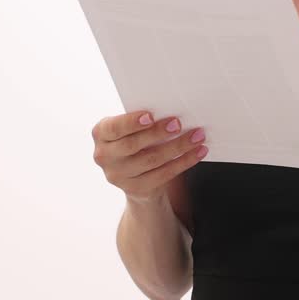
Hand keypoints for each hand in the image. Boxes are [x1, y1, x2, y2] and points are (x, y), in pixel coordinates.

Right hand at [92, 110, 207, 203]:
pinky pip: (164, 174)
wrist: (135, 175)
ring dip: (178, 147)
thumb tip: (170, 110)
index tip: (151, 116)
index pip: (113, 128)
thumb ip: (142, 121)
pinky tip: (197, 152)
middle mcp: (104, 156)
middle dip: (158, 133)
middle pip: (133, 145)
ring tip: (197, 136)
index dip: (131, 122)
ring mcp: (118, 176)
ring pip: (152, 160)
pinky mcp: (135, 188)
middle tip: (178, 124)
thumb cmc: (136, 140)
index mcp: (101, 134)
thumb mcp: (131, 129)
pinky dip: (184, 162)